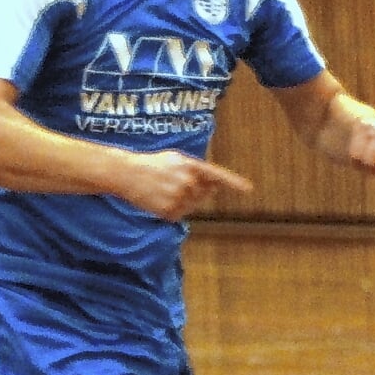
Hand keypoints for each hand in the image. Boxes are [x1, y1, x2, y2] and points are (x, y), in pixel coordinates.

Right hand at [118, 150, 253, 220]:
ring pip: (193, 205)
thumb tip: (216, 186)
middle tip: (175, 182)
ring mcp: (179, 197)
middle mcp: (188, 182)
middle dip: (196, 190)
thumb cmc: (152, 165)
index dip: (233, 182)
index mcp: (190, 166)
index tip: (249, 189)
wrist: (125, 173)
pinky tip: (160, 199)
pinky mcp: (170, 211)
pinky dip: (173, 209)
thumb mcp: (176, 160)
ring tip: (165, 190)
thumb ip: (198, 171)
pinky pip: (180, 214)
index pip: (217, 175)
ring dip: (184, 200)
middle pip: (205, 193)